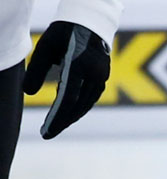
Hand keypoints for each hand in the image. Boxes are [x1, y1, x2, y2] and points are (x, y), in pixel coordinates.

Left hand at [23, 21, 110, 138]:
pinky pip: (91, 98)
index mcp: (80, 66)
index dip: (57, 117)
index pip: (68, 99)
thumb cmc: (64, 33)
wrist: (90, 23)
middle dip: (62, 122)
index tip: (46, 131)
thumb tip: (29, 92)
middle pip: (78, 106)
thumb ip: (37, 69)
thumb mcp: (46, 47)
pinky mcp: (103, 78)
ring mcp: (101, 77)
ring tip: (57, 126)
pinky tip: (70, 113)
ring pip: (86, 104)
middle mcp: (94, 75)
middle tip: (48, 134)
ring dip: (71, 116)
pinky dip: (80, 107)